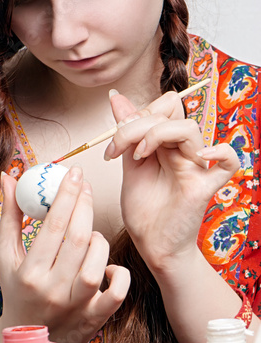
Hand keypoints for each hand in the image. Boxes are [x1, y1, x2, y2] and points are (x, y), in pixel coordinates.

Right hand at [0, 167, 129, 342]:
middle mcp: (53, 290)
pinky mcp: (94, 318)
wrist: (28, 340)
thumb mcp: (7, 255)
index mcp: (29, 273)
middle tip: (85, 186)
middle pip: (78, 239)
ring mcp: (76, 306)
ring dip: (99, 240)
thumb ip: (11, 215)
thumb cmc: (18, 291)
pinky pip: (116, 294)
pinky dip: (119, 276)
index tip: (74, 173)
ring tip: (91, 231)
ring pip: (97, 264)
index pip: (53, 226)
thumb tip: (10, 177)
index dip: (66, 195)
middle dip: (85, 206)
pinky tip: (110, 265)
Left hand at [105, 92, 239, 272]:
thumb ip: (127, 133)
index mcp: (166, 144)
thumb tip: (116, 96)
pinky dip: (220, 152)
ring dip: (158, 134)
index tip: (112, 144)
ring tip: (139, 156)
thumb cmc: (144, 210)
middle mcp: (183, 151)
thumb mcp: (130, 165)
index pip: (162, 108)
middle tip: (116, 149)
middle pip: (170, 115)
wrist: (152, 246)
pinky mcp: (204, 187)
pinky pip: (229, 163)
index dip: (137, 115)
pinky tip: (199, 157)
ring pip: (190, 129)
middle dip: (136, 126)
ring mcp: (196, 168)